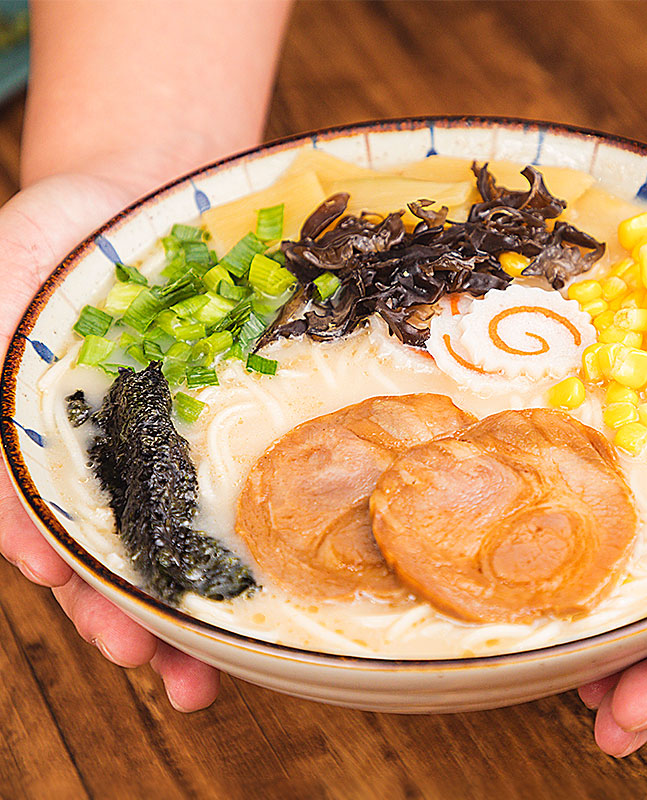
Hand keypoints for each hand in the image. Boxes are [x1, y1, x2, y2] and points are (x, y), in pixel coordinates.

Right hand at [0, 174, 219, 710]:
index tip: (80, 603)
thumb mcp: (1, 278)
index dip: (58, 565)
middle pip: (111, 556)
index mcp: (50, 442)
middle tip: (153, 662)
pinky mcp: (227, 428)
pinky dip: (249, 532)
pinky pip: (239, 486)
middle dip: (126, 614)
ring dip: (189, 604)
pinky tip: (274, 576)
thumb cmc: (60, 242)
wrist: (147, 200)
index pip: (43, 521)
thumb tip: (4, 457)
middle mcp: (111, 462)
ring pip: (175, 543)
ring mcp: (172, 450)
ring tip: (209, 670)